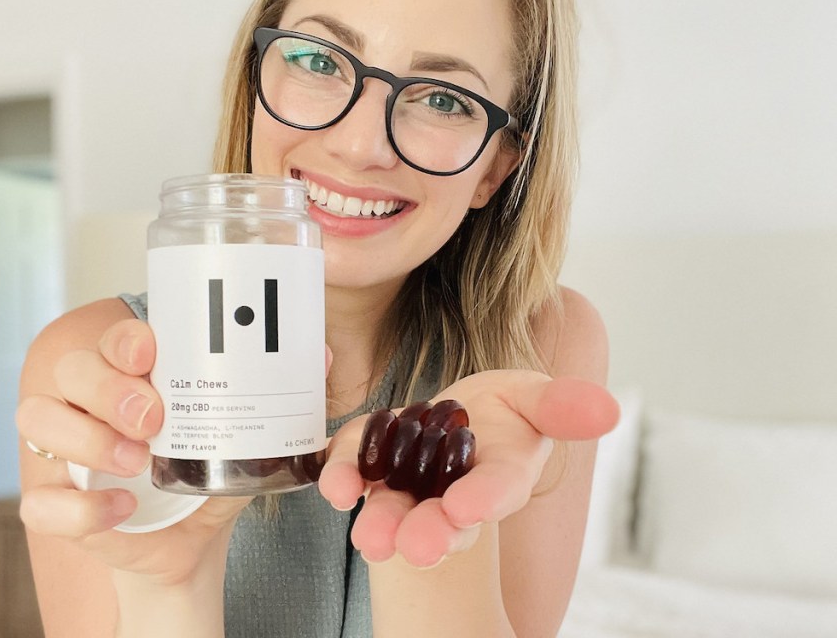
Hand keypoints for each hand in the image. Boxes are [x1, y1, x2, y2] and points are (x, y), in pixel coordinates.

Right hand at [16, 316, 252, 585]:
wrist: (189, 543)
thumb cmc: (204, 478)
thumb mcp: (234, 444)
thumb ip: (254, 415)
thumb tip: (307, 370)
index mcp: (130, 378)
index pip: (113, 341)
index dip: (125, 342)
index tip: (150, 358)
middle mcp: (88, 404)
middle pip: (70, 369)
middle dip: (108, 388)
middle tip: (152, 420)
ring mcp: (64, 452)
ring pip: (36, 417)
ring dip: (87, 437)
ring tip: (139, 462)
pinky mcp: (55, 504)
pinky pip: (38, 501)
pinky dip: (81, 507)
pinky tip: (123, 508)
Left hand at [316, 370, 618, 566]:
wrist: (448, 419)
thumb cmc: (499, 412)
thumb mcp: (532, 396)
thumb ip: (561, 405)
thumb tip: (608, 409)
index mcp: (501, 476)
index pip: (499, 490)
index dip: (485, 499)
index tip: (467, 506)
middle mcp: (453, 494)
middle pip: (444, 520)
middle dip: (431, 534)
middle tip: (416, 547)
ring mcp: (407, 488)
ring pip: (395, 513)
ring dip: (382, 525)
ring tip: (370, 539)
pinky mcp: (368, 469)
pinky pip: (352, 475)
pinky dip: (341, 479)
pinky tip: (335, 485)